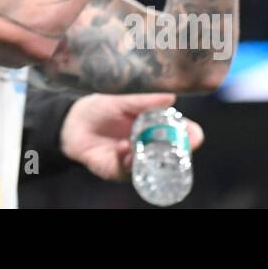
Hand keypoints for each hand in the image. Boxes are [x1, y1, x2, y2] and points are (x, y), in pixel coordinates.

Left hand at [59, 93, 204, 180]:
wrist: (72, 121)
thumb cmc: (101, 109)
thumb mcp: (123, 101)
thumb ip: (144, 101)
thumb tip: (170, 97)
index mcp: (154, 128)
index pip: (180, 136)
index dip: (190, 137)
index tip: (194, 135)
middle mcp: (148, 147)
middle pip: (171, 156)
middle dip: (176, 153)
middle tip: (176, 145)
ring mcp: (135, 161)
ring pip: (150, 166)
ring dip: (149, 157)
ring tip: (141, 143)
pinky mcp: (117, 171)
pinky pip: (127, 170)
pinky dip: (127, 159)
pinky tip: (123, 148)